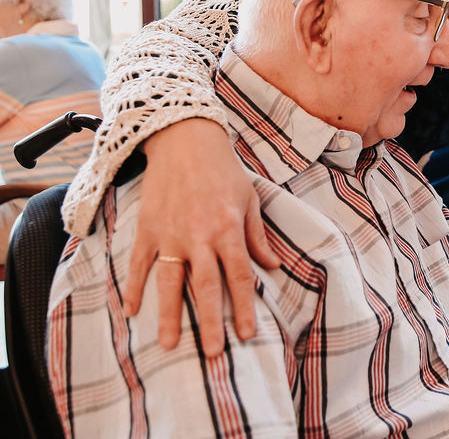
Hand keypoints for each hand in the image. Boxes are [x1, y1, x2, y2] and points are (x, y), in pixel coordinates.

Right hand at [121, 118, 279, 355]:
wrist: (184, 141)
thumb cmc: (223, 170)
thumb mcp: (250, 199)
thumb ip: (257, 236)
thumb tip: (272, 266)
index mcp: (228, 229)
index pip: (239, 276)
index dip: (243, 307)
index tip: (246, 334)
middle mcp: (199, 236)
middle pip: (207, 286)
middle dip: (210, 322)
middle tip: (212, 354)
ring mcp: (170, 234)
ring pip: (170, 282)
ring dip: (170, 315)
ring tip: (170, 345)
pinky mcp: (148, 228)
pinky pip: (138, 263)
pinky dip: (133, 287)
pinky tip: (132, 311)